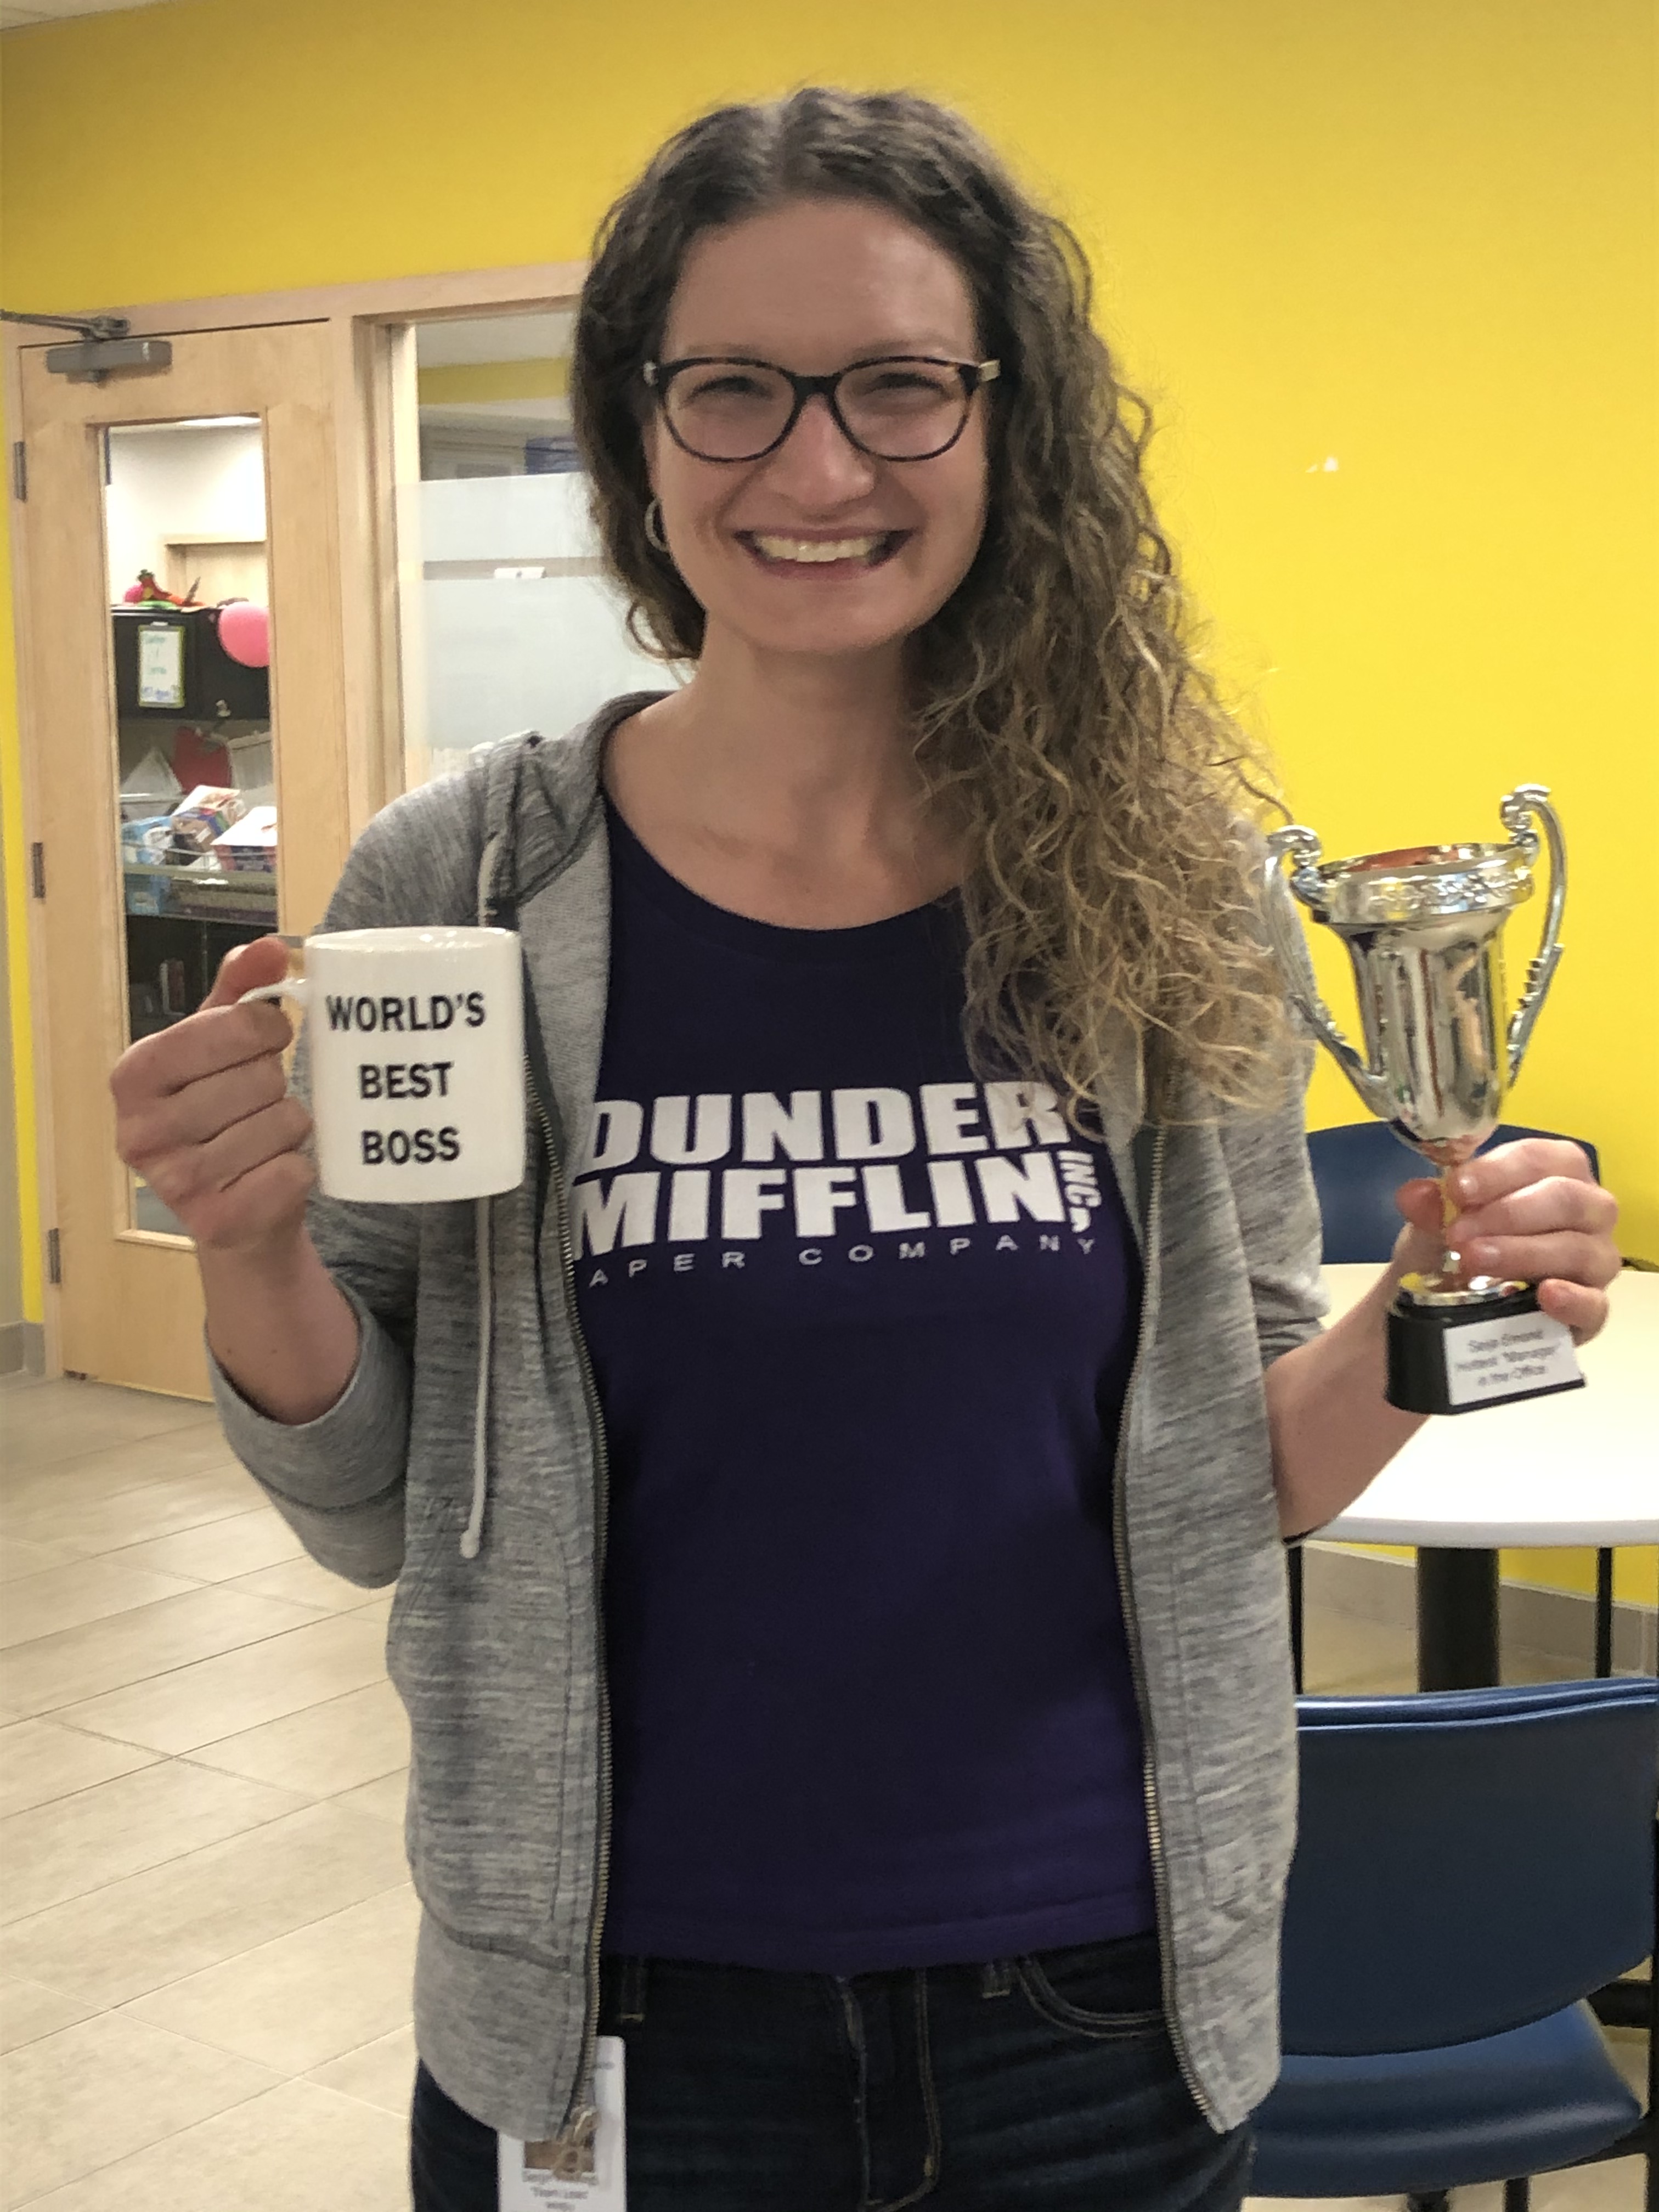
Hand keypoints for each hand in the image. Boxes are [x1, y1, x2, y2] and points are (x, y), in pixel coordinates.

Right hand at [111, 935, 315, 1253]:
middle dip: (275, 1087)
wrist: (237, 1211)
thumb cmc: (225, 1114)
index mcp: (134, 1074)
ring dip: (289, 1128)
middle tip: (257, 1104)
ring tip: (263, 1139)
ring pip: (282, 1123)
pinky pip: (293, 1172)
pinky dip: (298, 1168)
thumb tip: (269, 946)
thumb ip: (241, 990)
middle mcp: (140, 1130)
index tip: (266, 1042)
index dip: (267, 1030)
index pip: (232, 1026)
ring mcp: (174, 1182)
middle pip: (261, 1078)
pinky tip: (270, 1174)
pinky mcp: (216, 1223)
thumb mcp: (223, 1046)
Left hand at [1393, 1137, 1621, 1345]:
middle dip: (1508, 1213)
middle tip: (1458, 1234)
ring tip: (1475, 1261)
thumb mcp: (1435, 1223)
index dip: (1498, 1171)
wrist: (1448, 1304)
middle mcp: (1588, 1210)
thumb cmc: (1457, 1244)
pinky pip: (1596, 1304)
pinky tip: (1545, 1295)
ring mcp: (1595, 1261)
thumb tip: (1414, 1195)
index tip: (1457, 1189)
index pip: (1539, 1158)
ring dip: (1523, 1253)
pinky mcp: (1592, 1309)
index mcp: (1555, 1172)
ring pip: (1578, 1249)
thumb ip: (1431, 1206)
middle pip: (1565, 1199)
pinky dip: (1573, 1298)